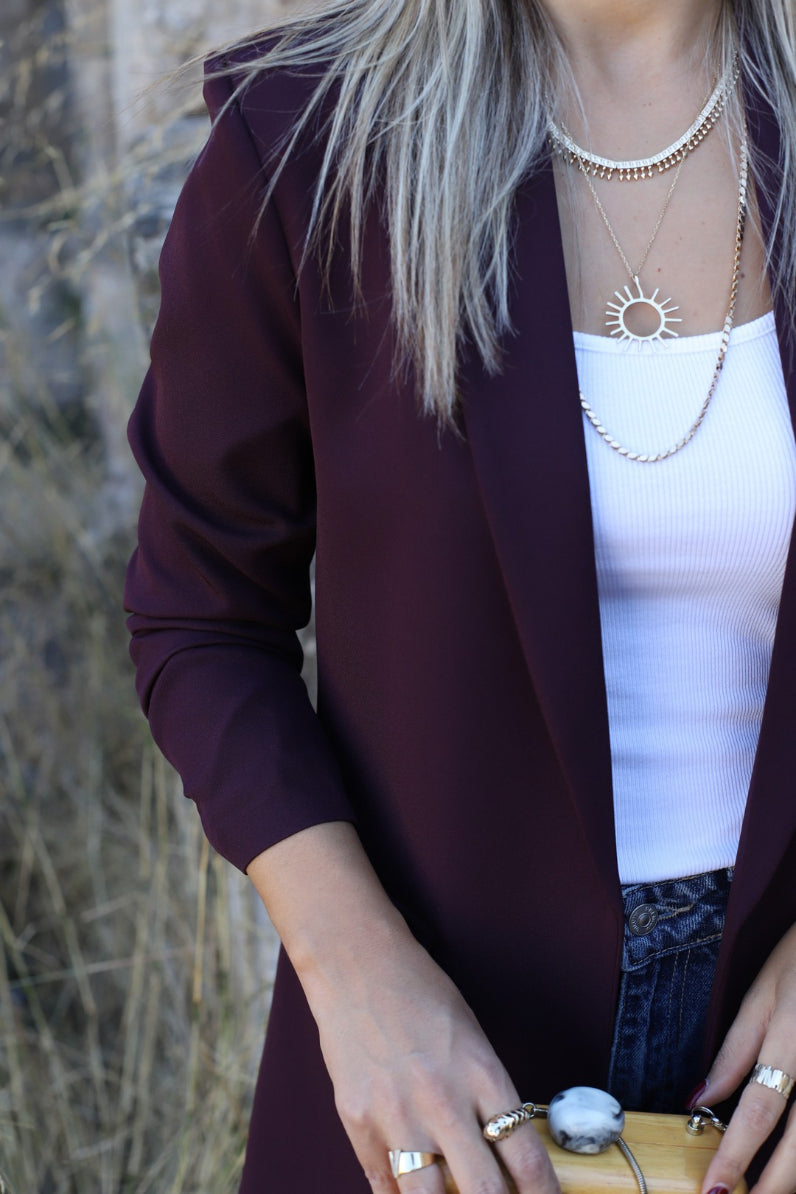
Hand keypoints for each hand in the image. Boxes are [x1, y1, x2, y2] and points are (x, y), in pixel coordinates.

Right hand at [248, 823, 559, 1193]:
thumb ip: (486, 1096)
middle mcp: (441, 1100)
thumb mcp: (472, 1037)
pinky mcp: (358, 1120)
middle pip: (484, 1192)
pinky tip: (413, 1192)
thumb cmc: (420, 992)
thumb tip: (503, 1154)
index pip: (525, 1156)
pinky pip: (383, 1185)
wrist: (357, 963)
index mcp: (480, 1073)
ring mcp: (395, 1114)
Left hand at [696, 922, 795, 1193]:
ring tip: (768, 1190)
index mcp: (790, 1042)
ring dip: (793, 1175)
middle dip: (774, 1186)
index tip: (715, 1191)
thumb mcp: (762, 992)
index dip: (737, 1156)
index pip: (759, 1112)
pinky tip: (790, 1164)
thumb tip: (699, 1098)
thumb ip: (735, 1049)